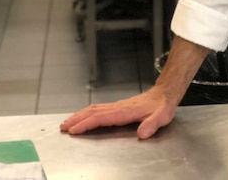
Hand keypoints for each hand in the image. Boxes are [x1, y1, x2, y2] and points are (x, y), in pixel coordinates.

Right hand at [59, 86, 176, 138]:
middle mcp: (118, 107)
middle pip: (93, 112)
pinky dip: (87, 113)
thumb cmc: (162, 106)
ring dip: (79, 115)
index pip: (101, 117)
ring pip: (94, 109)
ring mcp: (117, 106)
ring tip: (67, 123)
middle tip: (62, 127)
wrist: (164, 94)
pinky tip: (83, 116)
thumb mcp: (161, 116)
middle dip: (76, 120)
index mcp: (125, 111)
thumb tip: (143, 133)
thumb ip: (152, 124)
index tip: (74, 130)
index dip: (86, 124)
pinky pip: (99, 108)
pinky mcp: (118, 106)